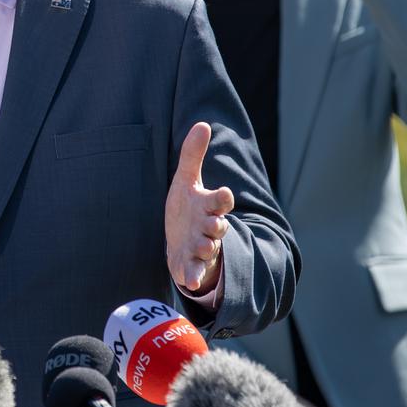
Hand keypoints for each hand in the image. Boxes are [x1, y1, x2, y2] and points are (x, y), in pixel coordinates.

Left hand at [165, 123, 234, 293]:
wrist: (181, 240)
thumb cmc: (187, 207)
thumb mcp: (186, 180)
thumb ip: (192, 155)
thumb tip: (202, 124)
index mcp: (208, 205)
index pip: (220, 200)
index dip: (222, 197)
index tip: (224, 193)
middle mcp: (208, 226)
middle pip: (217, 225)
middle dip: (216, 224)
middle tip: (214, 223)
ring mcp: (201, 246)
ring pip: (208, 248)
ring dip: (205, 248)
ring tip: (201, 247)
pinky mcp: (190, 264)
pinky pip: (195, 271)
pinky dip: (193, 276)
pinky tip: (189, 282)